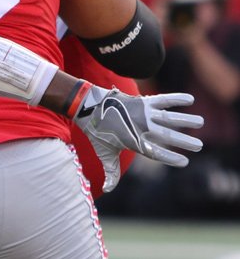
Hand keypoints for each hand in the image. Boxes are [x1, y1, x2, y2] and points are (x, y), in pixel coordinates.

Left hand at [72, 87, 203, 192]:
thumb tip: (107, 190)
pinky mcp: (142, 101)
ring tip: (200, 122)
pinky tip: (190, 99)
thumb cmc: (97, 131)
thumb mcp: (104, 153)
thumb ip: (111, 171)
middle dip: (184, 141)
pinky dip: (176, 98)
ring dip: (185, 120)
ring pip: (168, 117)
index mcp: (133, 142)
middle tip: (199, 146)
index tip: (185, 162)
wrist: (88, 106)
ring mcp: (142, 113)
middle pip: (166, 135)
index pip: (155, 152)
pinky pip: (162, 99)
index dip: (170, 157)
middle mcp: (140, 127)